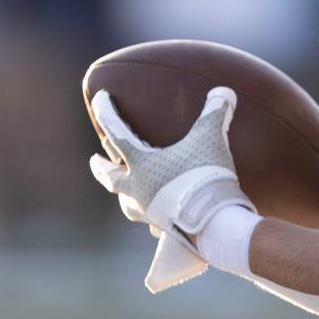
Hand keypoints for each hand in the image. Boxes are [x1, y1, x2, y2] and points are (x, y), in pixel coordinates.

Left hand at [89, 86, 255, 238]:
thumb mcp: (211, 136)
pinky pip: (153, 224)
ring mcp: (149, 212)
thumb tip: (225, 91)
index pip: (116, 133)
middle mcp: (138, 189)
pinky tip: (156, 223)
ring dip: (123, 195)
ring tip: (123, 194)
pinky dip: (152, 220)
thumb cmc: (205, 174)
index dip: (106, 112)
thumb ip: (216, 111)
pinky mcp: (165, 228)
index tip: (99, 98)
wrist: (213, 220)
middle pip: (111, 177)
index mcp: (142, 164)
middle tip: (94, 160)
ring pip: (127, 203)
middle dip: (101, 167)